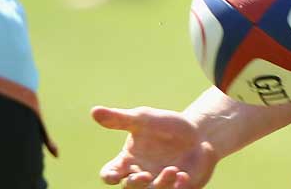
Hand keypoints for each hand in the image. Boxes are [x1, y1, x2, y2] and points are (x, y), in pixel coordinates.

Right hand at [92, 106, 218, 188]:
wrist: (196, 132)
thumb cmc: (164, 126)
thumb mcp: (143, 119)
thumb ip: (120, 119)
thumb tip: (94, 111)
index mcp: (126, 162)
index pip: (109, 174)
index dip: (109, 176)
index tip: (115, 175)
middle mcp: (139, 177)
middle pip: (130, 188)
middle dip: (136, 184)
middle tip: (146, 175)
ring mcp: (158, 184)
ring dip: (160, 185)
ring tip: (173, 169)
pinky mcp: (177, 188)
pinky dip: (178, 187)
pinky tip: (183, 176)